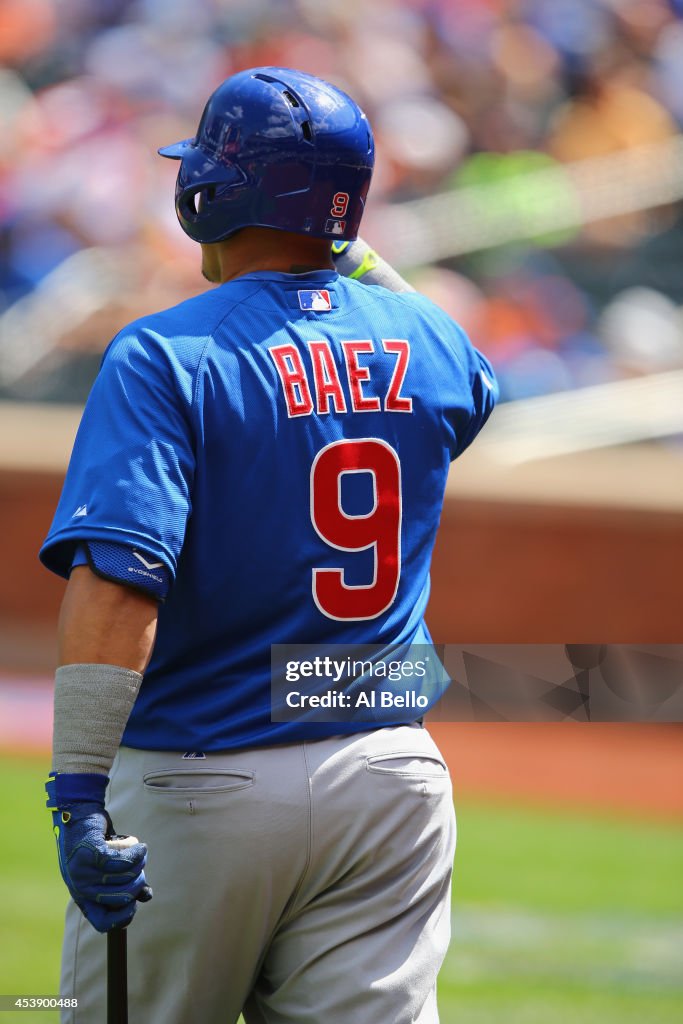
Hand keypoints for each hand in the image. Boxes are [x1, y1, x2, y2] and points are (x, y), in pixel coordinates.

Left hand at [46, 772, 151, 932]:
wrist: (78, 813)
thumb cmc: (96, 842)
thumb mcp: (105, 869)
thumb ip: (122, 882)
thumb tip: (146, 896)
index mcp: (82, 896)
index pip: (103, 922)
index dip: (124, 916)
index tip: (136, 902)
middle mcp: (81, 888)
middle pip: (123, 897)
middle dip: (138, 882)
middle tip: (140, 868)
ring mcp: (83, 871)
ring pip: (125, 876)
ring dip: (138, 862)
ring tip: (138, 851)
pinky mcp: (91, 853)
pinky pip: (122, 860)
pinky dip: (135, 852)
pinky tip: (138, 845)